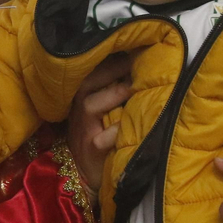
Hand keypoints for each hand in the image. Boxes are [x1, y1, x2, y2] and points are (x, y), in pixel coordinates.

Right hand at [67, 53, 135, 198]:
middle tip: (135, 60)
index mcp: (83, 98)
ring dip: (113, 94)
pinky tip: (131, 124)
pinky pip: (102, 138)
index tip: (133, 46)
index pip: (92, 71)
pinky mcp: (91, 150)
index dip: (111, 58)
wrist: (85, 176)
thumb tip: (143, 68)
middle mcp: (79, 110)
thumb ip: (116, 94)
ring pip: (90, 105)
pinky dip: (116, 131)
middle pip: (88, 82)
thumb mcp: (104, 114)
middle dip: (111, 69)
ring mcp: (84, 130)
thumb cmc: (100, 139)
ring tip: (134, 86)